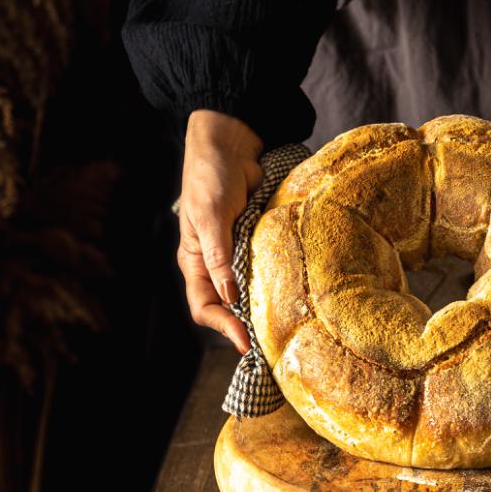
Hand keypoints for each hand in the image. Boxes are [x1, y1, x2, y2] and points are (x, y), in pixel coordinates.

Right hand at [176, 110, 264, 353]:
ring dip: (264, 307)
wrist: (231, 148)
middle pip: (228, 307)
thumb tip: (230, 297)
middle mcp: (215, 266)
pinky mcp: (258, 243)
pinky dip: (277, 282)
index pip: (204, 307)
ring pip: (250, 291)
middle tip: (272, 343)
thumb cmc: (210, 180)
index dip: (223, 327)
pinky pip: (267, 269)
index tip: (247, 341)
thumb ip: (219, 258)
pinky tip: (295, 291)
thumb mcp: (211, 218)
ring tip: (287, 324)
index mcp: (195, 263)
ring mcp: (238, 255)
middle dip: (246, 325)